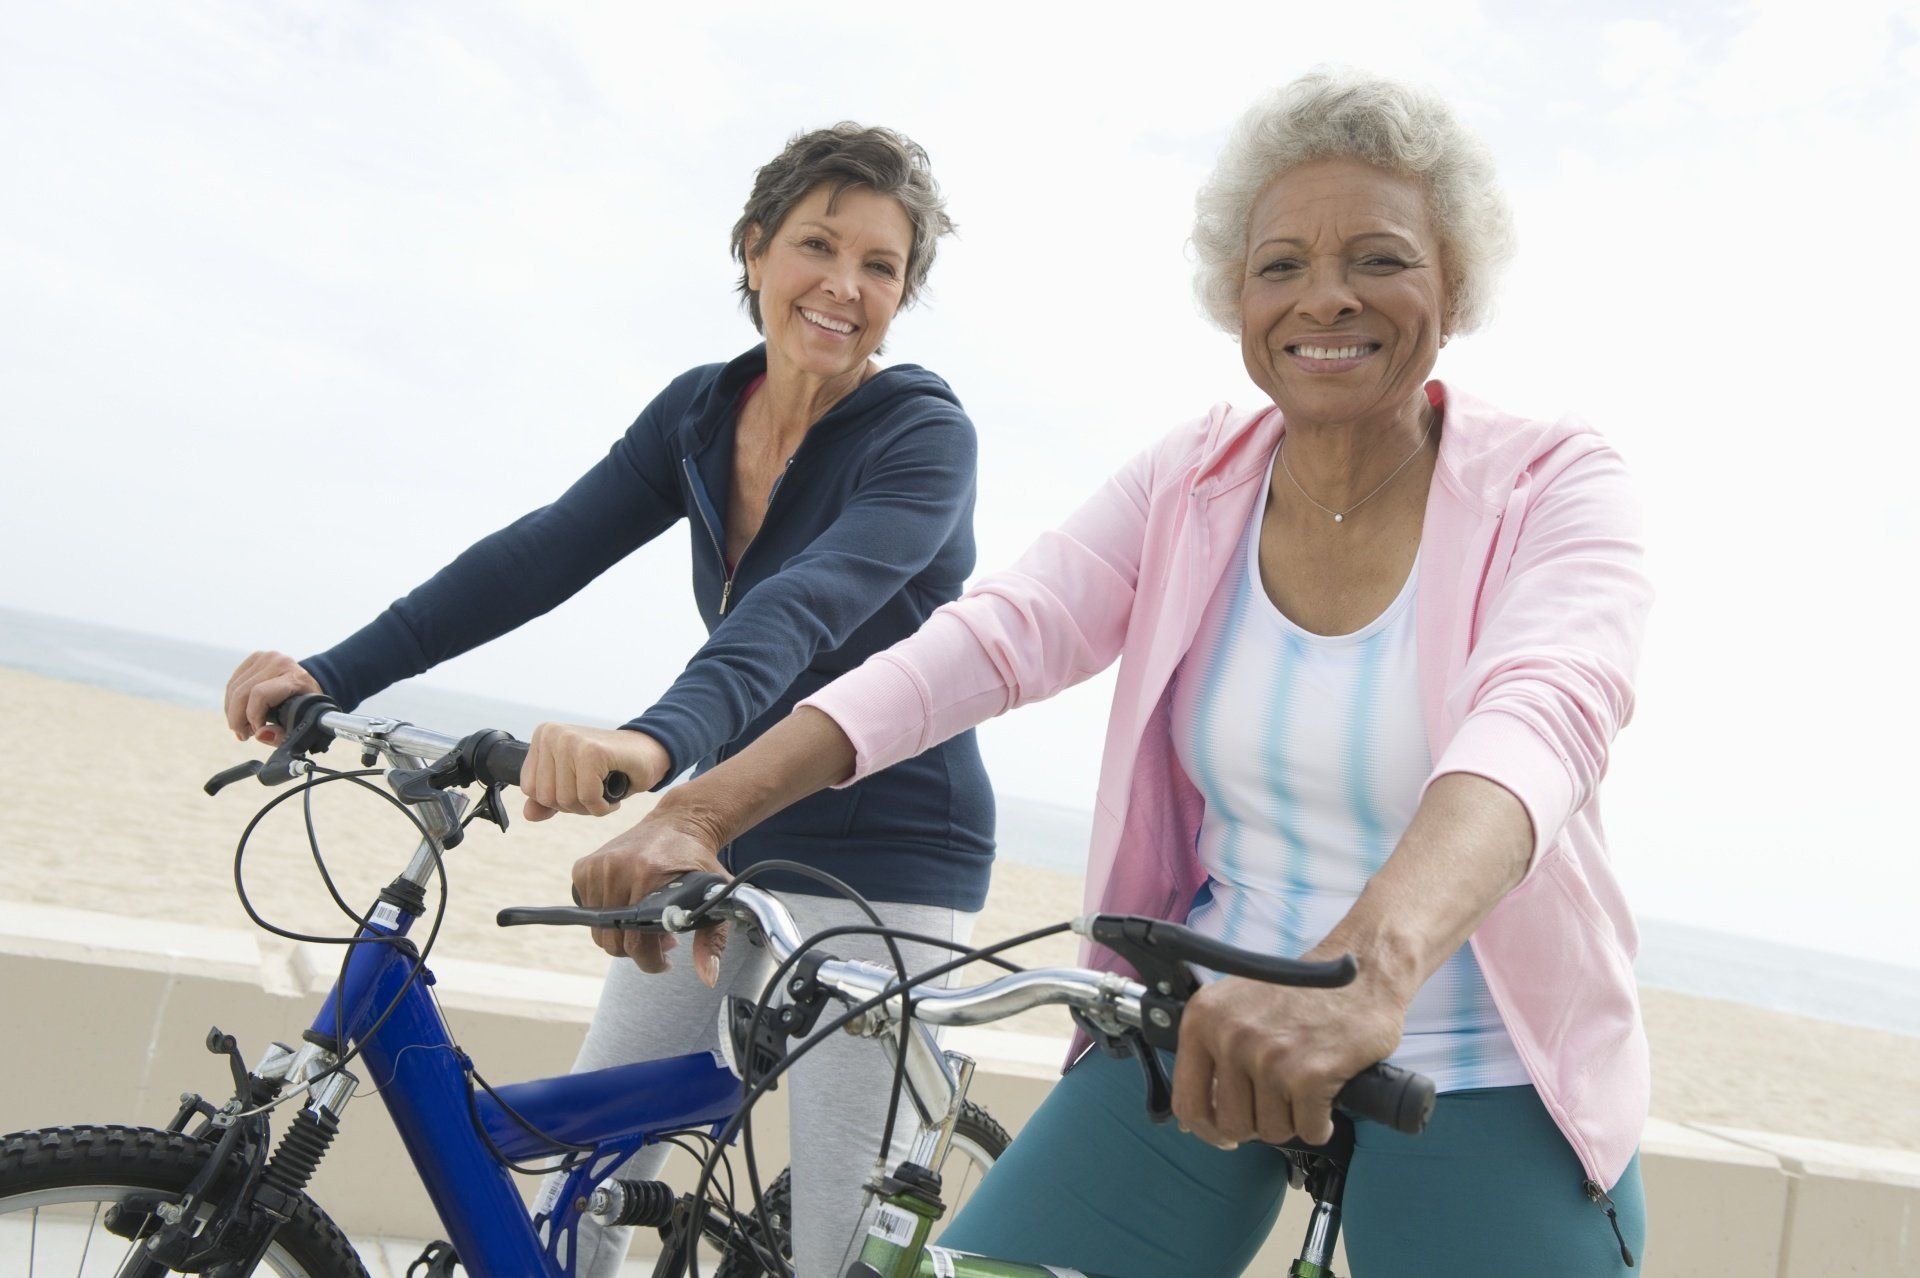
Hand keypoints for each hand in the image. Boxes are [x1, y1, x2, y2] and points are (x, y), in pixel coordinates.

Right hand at [225, 651, 322, 745]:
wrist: (308, 686)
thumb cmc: (304, 708)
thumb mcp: (300, 724)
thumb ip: (282, 735)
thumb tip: (260, 734)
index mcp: (295, 677)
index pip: (260, 694)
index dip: (252, 716)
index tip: (256, 732)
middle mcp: (280, 662)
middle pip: (242, 693)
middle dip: (237, 719)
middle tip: (243, 735)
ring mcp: (265, 657)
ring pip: (233, 689)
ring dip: (232, 713)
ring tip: (242, 728)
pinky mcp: (254, 658)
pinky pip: (232, 683)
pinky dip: (231, 703)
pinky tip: (240, 715)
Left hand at [522, 723, 670, 821]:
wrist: (649, 753)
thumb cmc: (610, 769)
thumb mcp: (572, 785)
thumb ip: (547, 801)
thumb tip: (529, 815)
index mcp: (543, 736)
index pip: (530, 789)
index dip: (557, 801)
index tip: (580, 788)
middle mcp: (552, 733)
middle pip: (547, 797)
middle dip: (574, 806)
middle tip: (595, 792)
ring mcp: (570, 740)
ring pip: (565, 799)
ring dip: (590, 807)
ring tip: (604, 791)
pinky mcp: (591, 751)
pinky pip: (587, 797)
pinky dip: (602, 806)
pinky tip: (613, 796)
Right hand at [571, 808, 729, 984]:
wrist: (679, 822)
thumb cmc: (698, 862)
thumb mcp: (715, 895)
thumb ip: (713, 939)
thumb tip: (708, 977)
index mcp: (648, 875)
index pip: (634, 941)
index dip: (650, 961)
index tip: (666, 960)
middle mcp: (617, 868)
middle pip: (613, 940)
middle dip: (637, 949)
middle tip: (660, 939)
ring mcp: (597, 866)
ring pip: (598, 929)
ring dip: (622, 934)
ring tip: (647, 922)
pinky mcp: (584, 866)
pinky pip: (588, 910)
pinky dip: (606, 916)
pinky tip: (629, 906)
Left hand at [1171, 968, 1405, 1148]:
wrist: (1360, 972)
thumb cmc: (1300, 993)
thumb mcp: (1235, 1009)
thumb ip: (1210, 1056)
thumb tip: (1191, 1122)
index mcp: (1202, 1020)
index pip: (1187, 1103)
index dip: (1207, 1130)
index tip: (1224, 1135)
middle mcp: (1230, 1037)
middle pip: (1233, 1124)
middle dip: (1259, 1123)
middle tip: (1278, 1101)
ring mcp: (1269, 1056)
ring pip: (1273, 1131)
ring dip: (1293, 1120)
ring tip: (1303, 1087)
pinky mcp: (1310, 1074)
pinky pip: (1310, 1131)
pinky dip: (1321, 1124)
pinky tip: (1325, 1097)